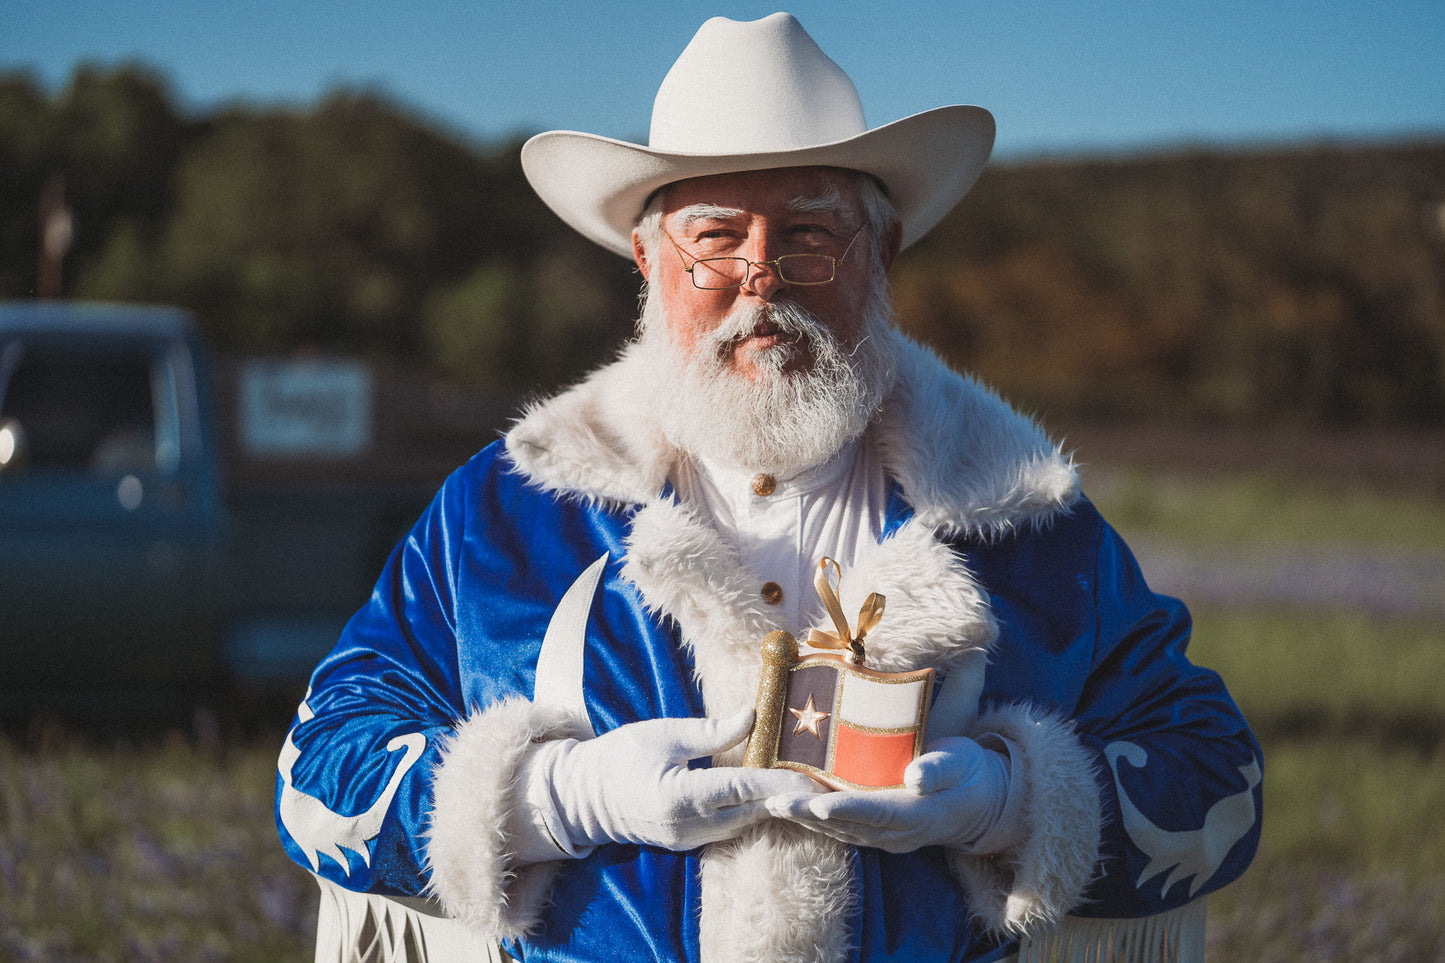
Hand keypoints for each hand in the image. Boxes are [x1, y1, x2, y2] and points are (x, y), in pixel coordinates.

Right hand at [522, 709, 822, 854]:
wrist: (584, 797)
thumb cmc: (620, 756)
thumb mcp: (663, 733)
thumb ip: (711, 730)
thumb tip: (753, 716)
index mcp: (680, 795)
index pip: (743, 788)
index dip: (780, 783)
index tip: (811, 778)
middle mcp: (689, 825)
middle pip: (752, 812)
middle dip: (788, 799)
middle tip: (824, 783)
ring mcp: (689, 839)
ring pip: (744, 823)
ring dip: (773, 806)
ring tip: (806, 786)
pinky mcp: (688, 842)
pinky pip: (729, 829)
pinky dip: (751, 812)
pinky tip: (772, 796)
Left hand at [766, 736, 1013, 853]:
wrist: (981, 802)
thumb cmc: (969, 773)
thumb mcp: (961, 763)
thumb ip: (938, 769)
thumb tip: (915, 776)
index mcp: (916, 813)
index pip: (874, 812)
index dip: (844, 809)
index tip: (816, 804)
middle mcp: (896, 831)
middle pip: (846, 824)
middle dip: (808, 814)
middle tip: (774, 802)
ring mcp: (886, 835)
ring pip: (839, 829)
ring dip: (805, 818)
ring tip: (772, 803)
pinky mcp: (879, 830)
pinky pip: (843, 828)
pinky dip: (816, 819)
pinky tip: (794, 807)